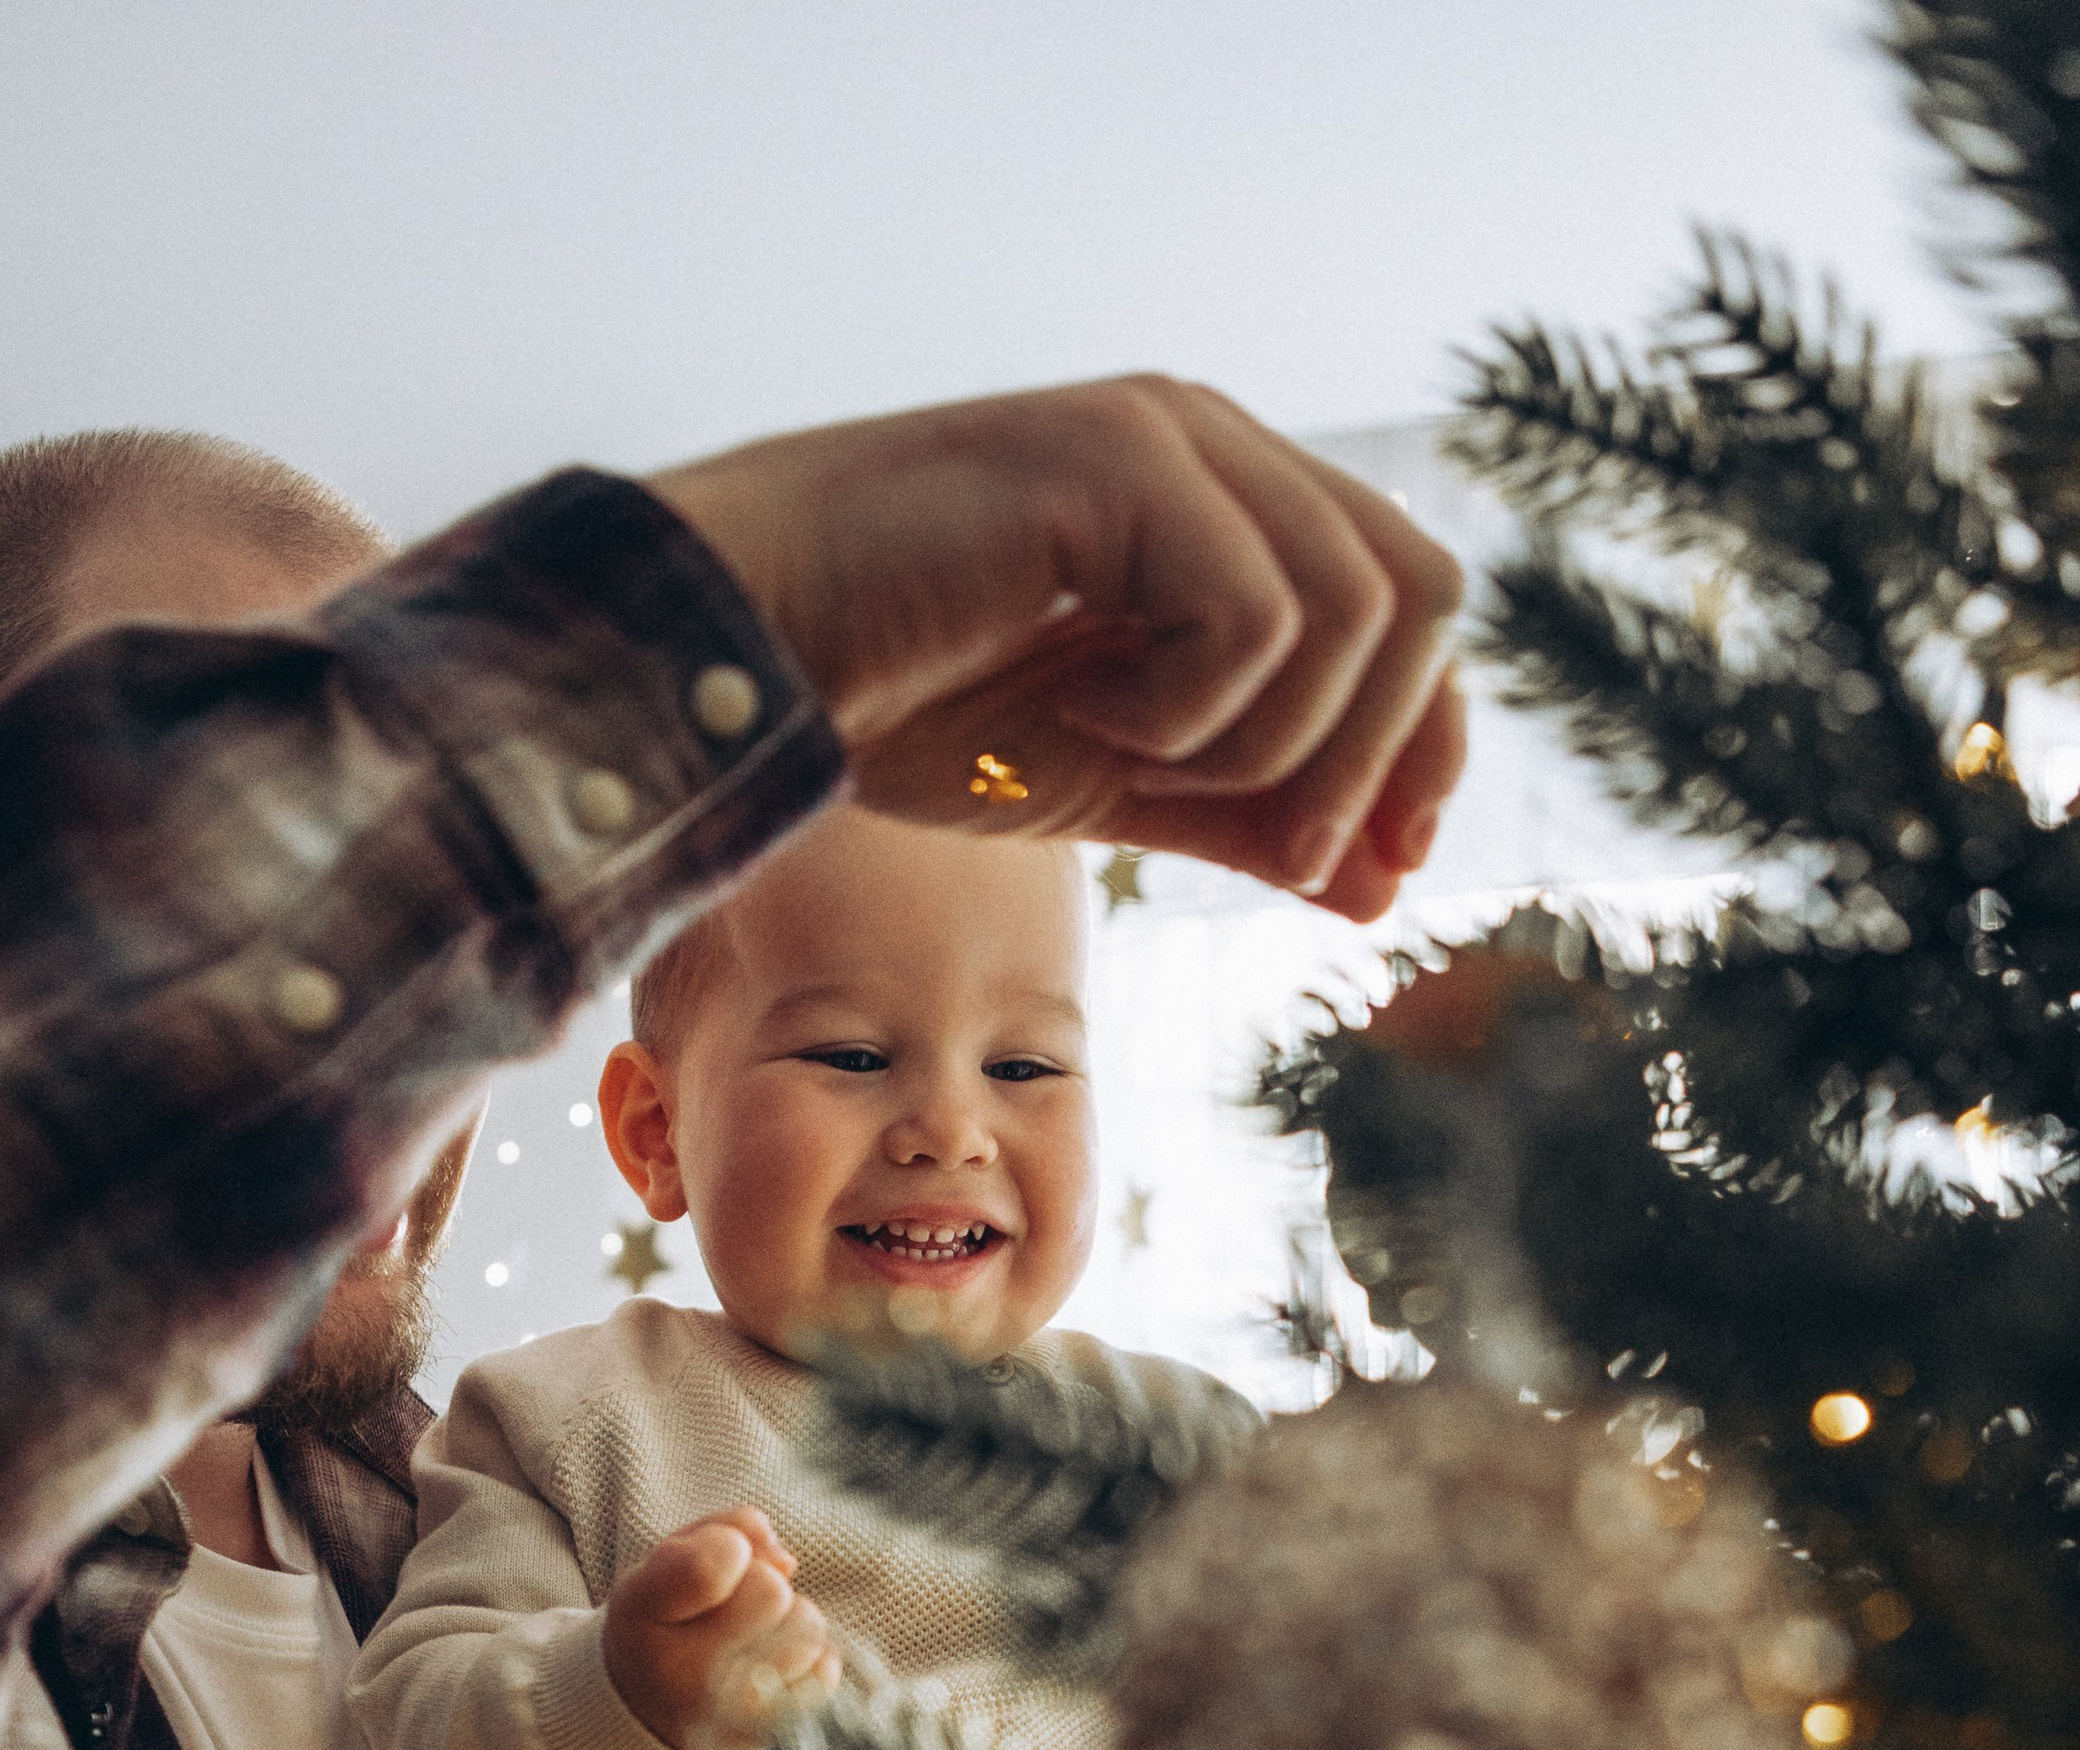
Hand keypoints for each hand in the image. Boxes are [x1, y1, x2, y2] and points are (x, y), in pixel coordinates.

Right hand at [602, 1507, 838, 1749]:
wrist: (650, 1710)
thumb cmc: (665, 1621)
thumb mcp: (666, 1564)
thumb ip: (721, 1532)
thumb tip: (785, 1560)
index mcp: (641, 1615)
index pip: (714, 1562)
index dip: (730, 1547)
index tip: (718, 1564)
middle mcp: (682, 1674)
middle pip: (771, 1590)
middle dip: (762, 1584)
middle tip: (732, 1609)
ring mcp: (730, 1711)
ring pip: (805, 1624)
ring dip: (787, 1622)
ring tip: (748, 1642)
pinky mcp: (773, 1731)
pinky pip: (825, 1666)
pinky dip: (806, 1659)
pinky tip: (767, 1670)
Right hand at [655, 376, 1464, 919]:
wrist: (754, 659)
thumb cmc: (911, 708)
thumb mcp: (1120, 783)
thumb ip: (1251, 818)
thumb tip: (1382, 886)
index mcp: (1229, 502)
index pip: (1408, 603)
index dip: (1423, 743)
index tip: (1384, 867)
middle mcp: (1217, 443)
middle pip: (1417, 595)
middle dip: (1374, 757)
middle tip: (1289, 854)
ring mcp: (1170, 437)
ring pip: (1352, 610)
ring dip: (1264, 741)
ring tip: (1138, 765)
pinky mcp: (1120, 458)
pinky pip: (1255, 618)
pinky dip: (1191, 713)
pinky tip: (1090, 714)